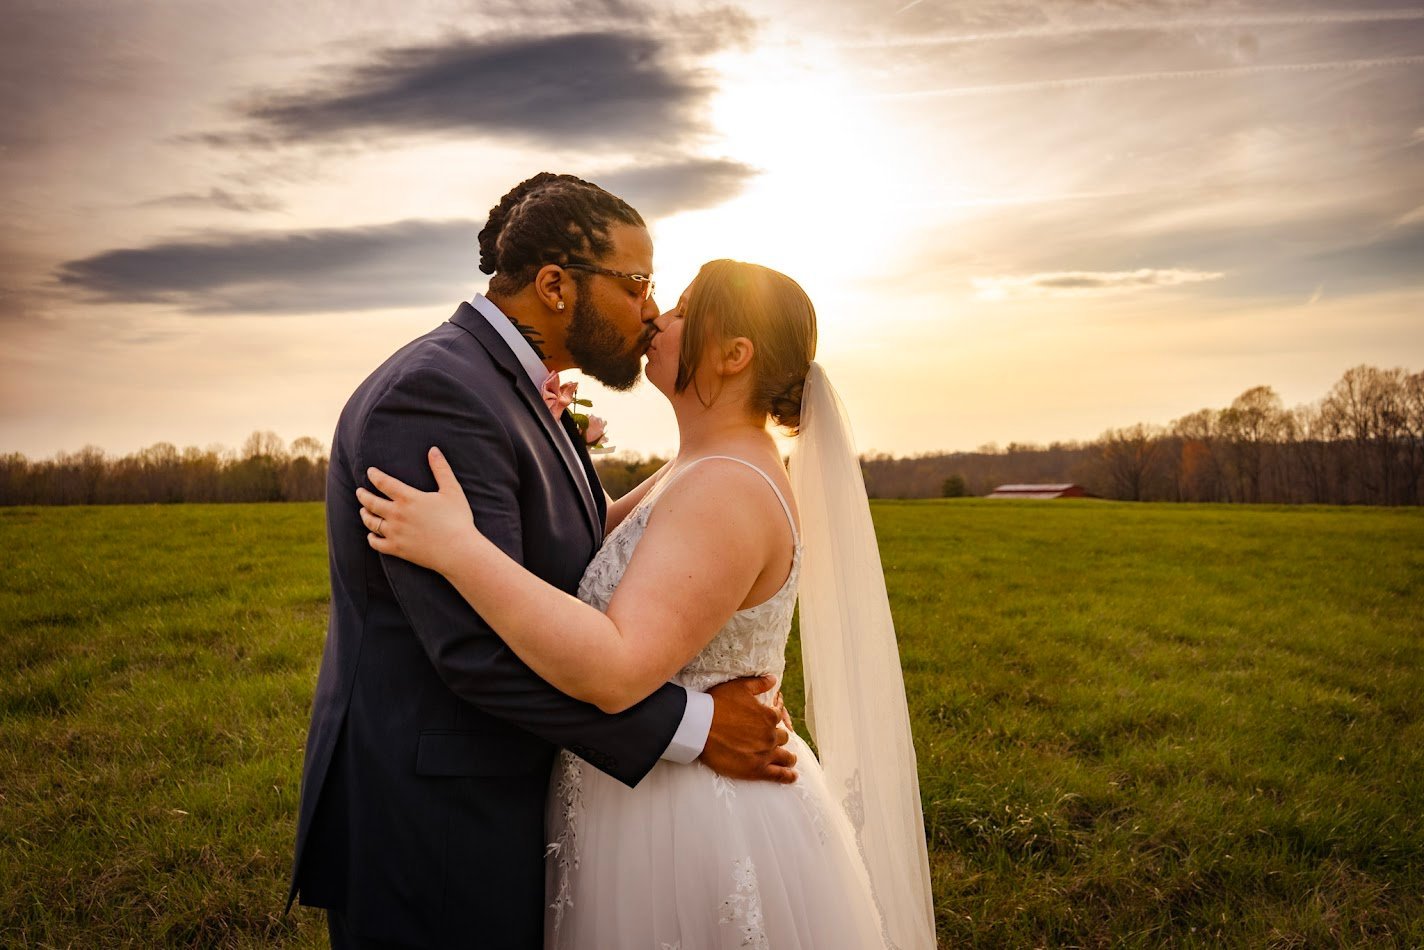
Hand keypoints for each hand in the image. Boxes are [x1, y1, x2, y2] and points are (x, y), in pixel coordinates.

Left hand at [357, 447, 479, 574]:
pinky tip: (371, 535)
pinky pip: (376, 544)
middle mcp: (397, 514)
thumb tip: (433, 449)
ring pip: (371, 522)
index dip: (374, 475)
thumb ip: (441, 469)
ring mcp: (395, 533)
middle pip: (371, 502)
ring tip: (363, 511)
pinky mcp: (397, 549)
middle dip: (363, 495)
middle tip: (360, 492)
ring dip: (365, 515)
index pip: (384, 482)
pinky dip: (371, 538)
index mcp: (408, 498)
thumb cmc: (457, 519)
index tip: (370, 472)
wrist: (458, 550)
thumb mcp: (452, 490)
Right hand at [700, 675, 796, 783]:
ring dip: (789, 757)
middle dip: (779, 737)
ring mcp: (765, 753)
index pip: (778, 716)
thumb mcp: (739, 687)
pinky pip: (778, 774)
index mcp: (768, 715)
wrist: (700, 727)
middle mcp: (770, 735)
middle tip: (774, 740)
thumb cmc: (717, 704)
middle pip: (782, 737)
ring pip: (785, 756)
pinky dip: (788, 776)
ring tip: (791, 759)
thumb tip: (773, 679)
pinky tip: (793, 776)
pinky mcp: (756, 769)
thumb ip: (759, 684)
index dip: (774, 718)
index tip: (770, 720)